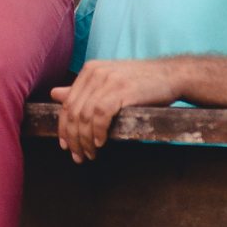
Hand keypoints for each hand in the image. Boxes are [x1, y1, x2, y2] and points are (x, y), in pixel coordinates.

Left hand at [52, 58, 184, 162]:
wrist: (171, 75)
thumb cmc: (140, 82)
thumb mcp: (108, 83)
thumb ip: (82, 90)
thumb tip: (54, 94)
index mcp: (89, 70)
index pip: (67, 103)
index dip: (63, 127)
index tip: (65, 146)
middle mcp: (96, 72)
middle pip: (74, 111)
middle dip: (73, 138)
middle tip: (77, 156)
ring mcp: (109, 80)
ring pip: (85, 116)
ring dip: (85, 140)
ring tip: (90, 154)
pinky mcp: (123, 89)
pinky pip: (101, 114)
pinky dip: (98, 131)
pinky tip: (100, 142)